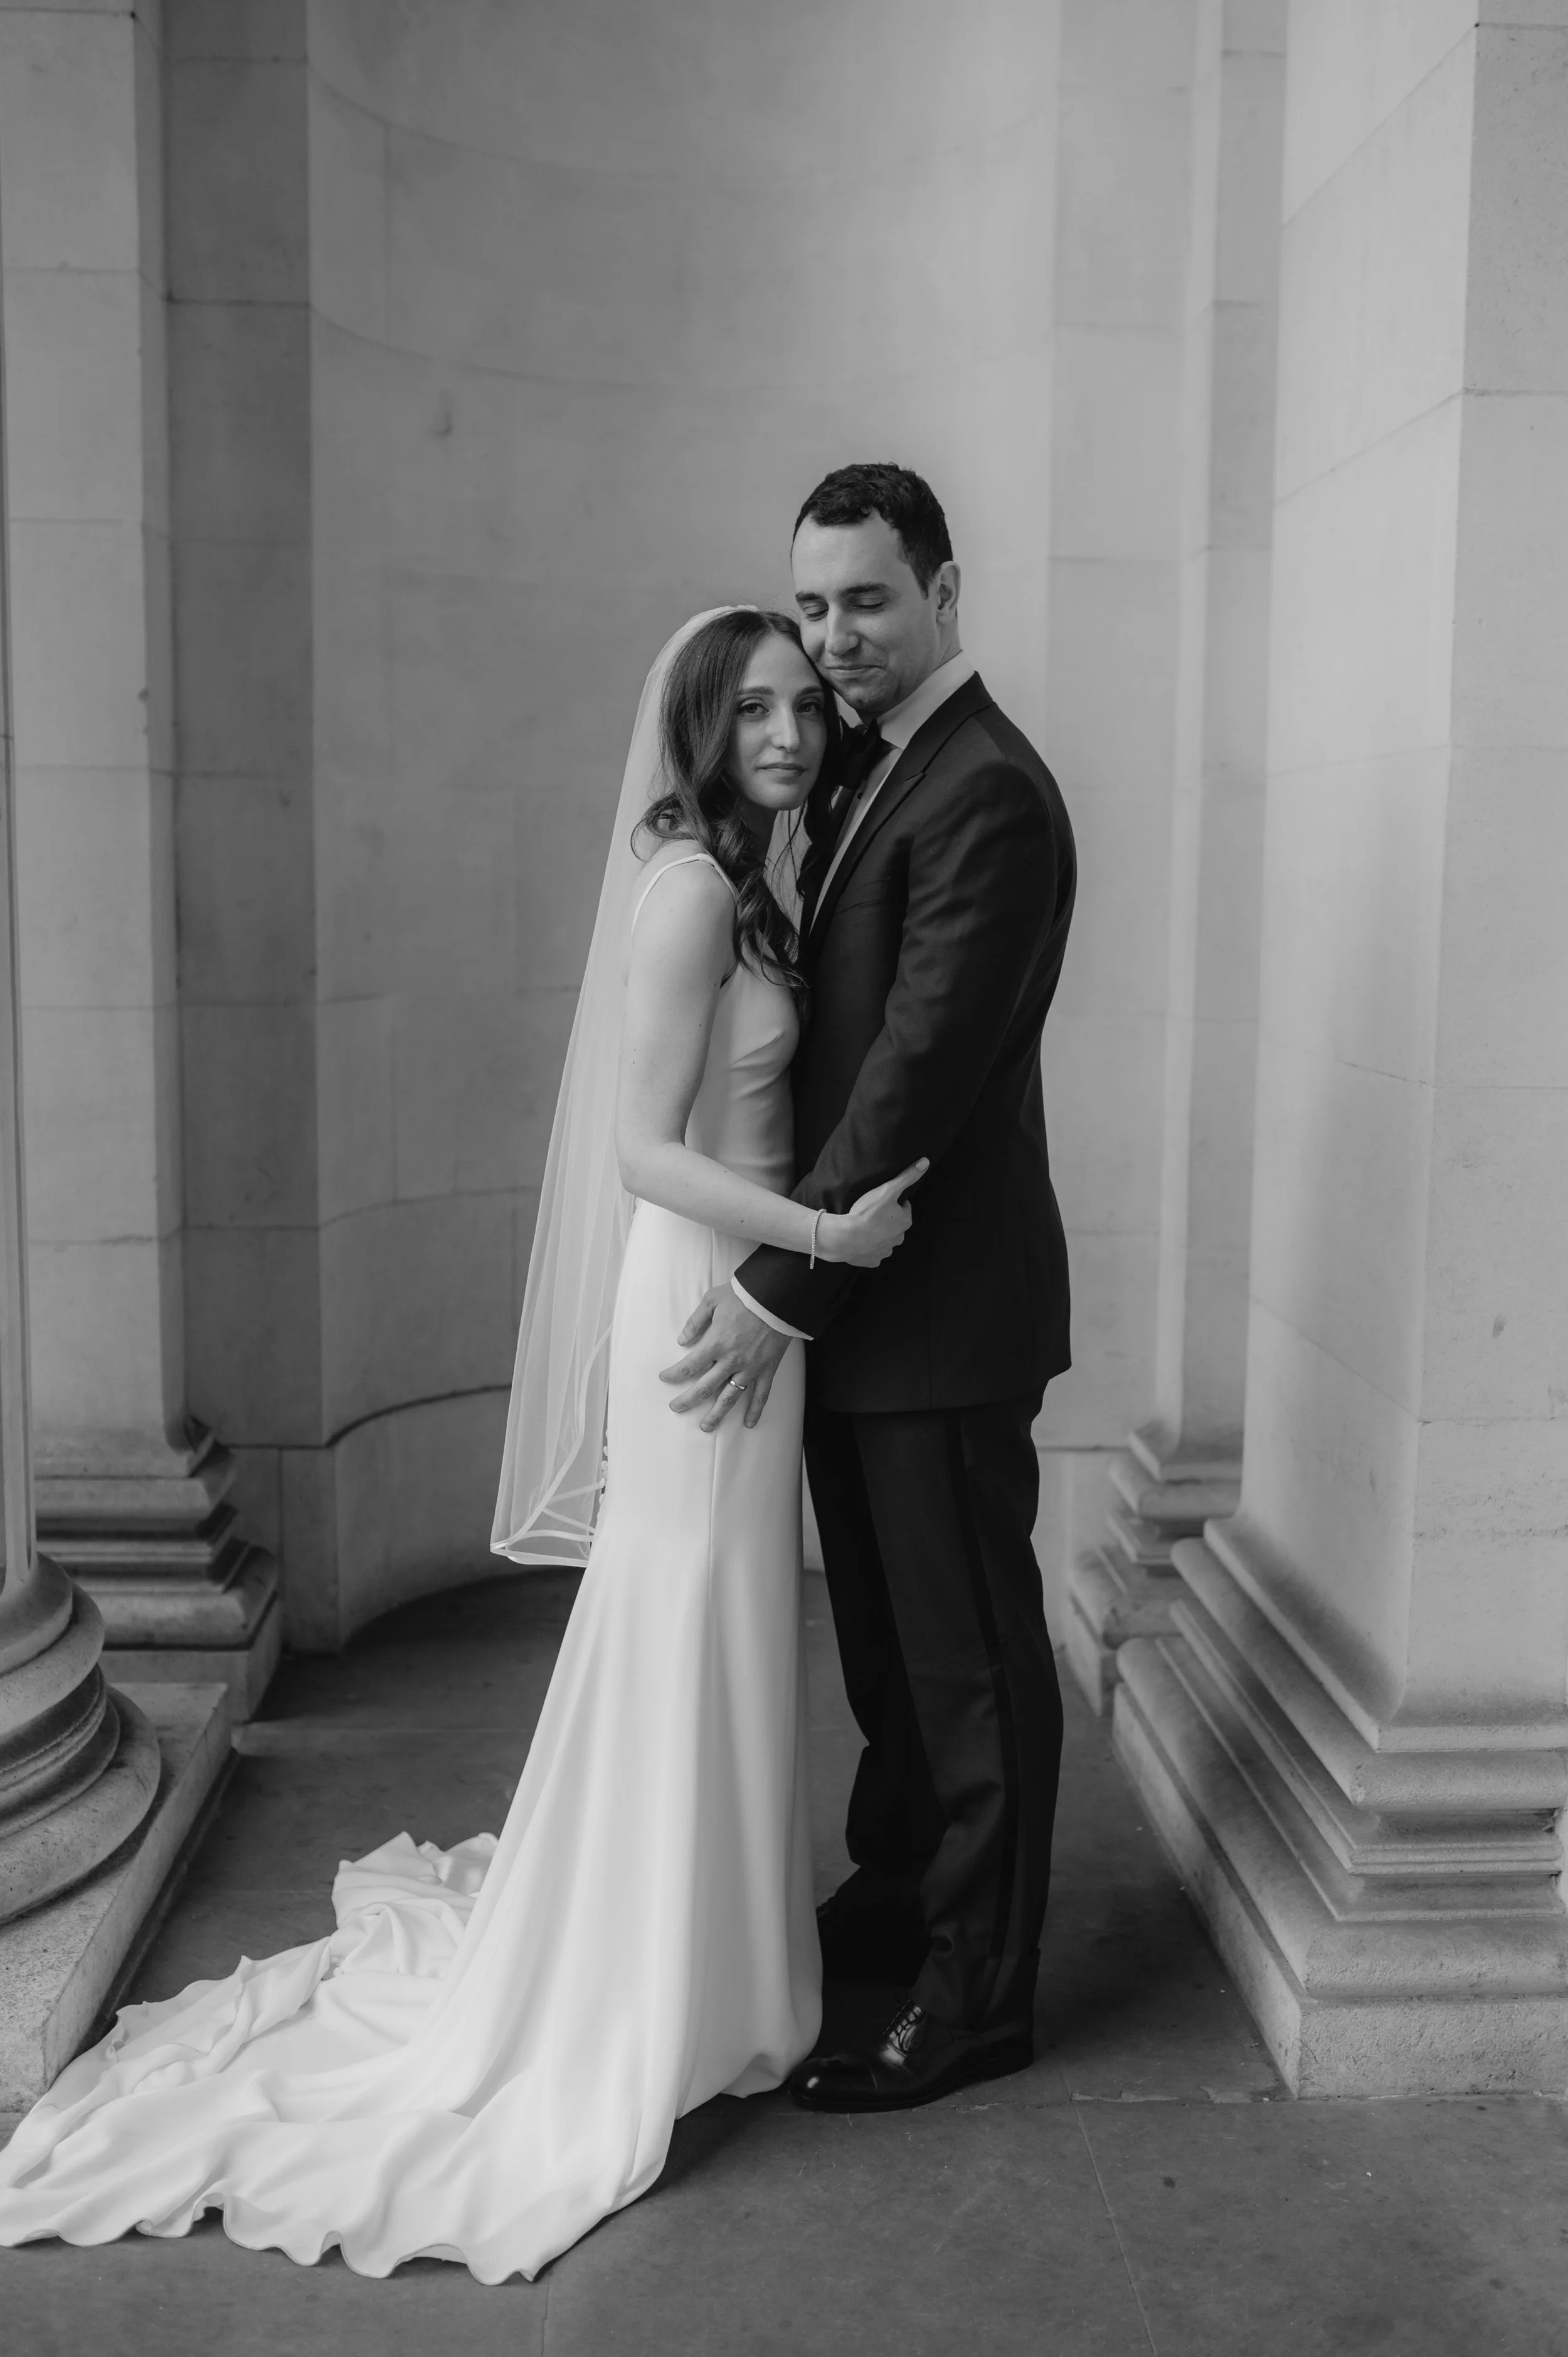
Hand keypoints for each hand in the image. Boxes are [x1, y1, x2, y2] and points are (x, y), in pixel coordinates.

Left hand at [660, 1286, 791, 1430]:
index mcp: (715, 1343)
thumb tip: (682, 1339)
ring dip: (716, 1414)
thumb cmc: (745, 1296)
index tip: (665, 1378)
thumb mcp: (712, 1300)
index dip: (674, 1374)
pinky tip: (749, 1423)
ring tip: (706, 1427)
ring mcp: (750, 1368)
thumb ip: (696, 1321)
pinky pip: (761, 1395)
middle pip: (704, 1387)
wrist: (778, 1297)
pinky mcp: (767, 1370)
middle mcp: (730, 1360)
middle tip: (676, 1407)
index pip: (688, 1366)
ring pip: (730, 1397)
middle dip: (687, 1400)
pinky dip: (755, 1411)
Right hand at [822, 1158, 928, 1267]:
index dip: (894, 1202)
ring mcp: (885, 1251)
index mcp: (905, 1221)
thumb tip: (925, 1162)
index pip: (904, 1208)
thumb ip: (907, 1176)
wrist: (845, 1237)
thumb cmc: (867, 1213)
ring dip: (878, 1233)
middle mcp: (898, 1238)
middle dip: (887, 1219)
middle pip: (895, 1225)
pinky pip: (872, 1253)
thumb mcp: (888, 1190)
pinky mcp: (872, 1261)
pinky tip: (859, 1240)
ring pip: (885, 1239)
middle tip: (872, 1212)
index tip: (882, 1200)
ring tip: (864, 1225)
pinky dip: (867, 1247)